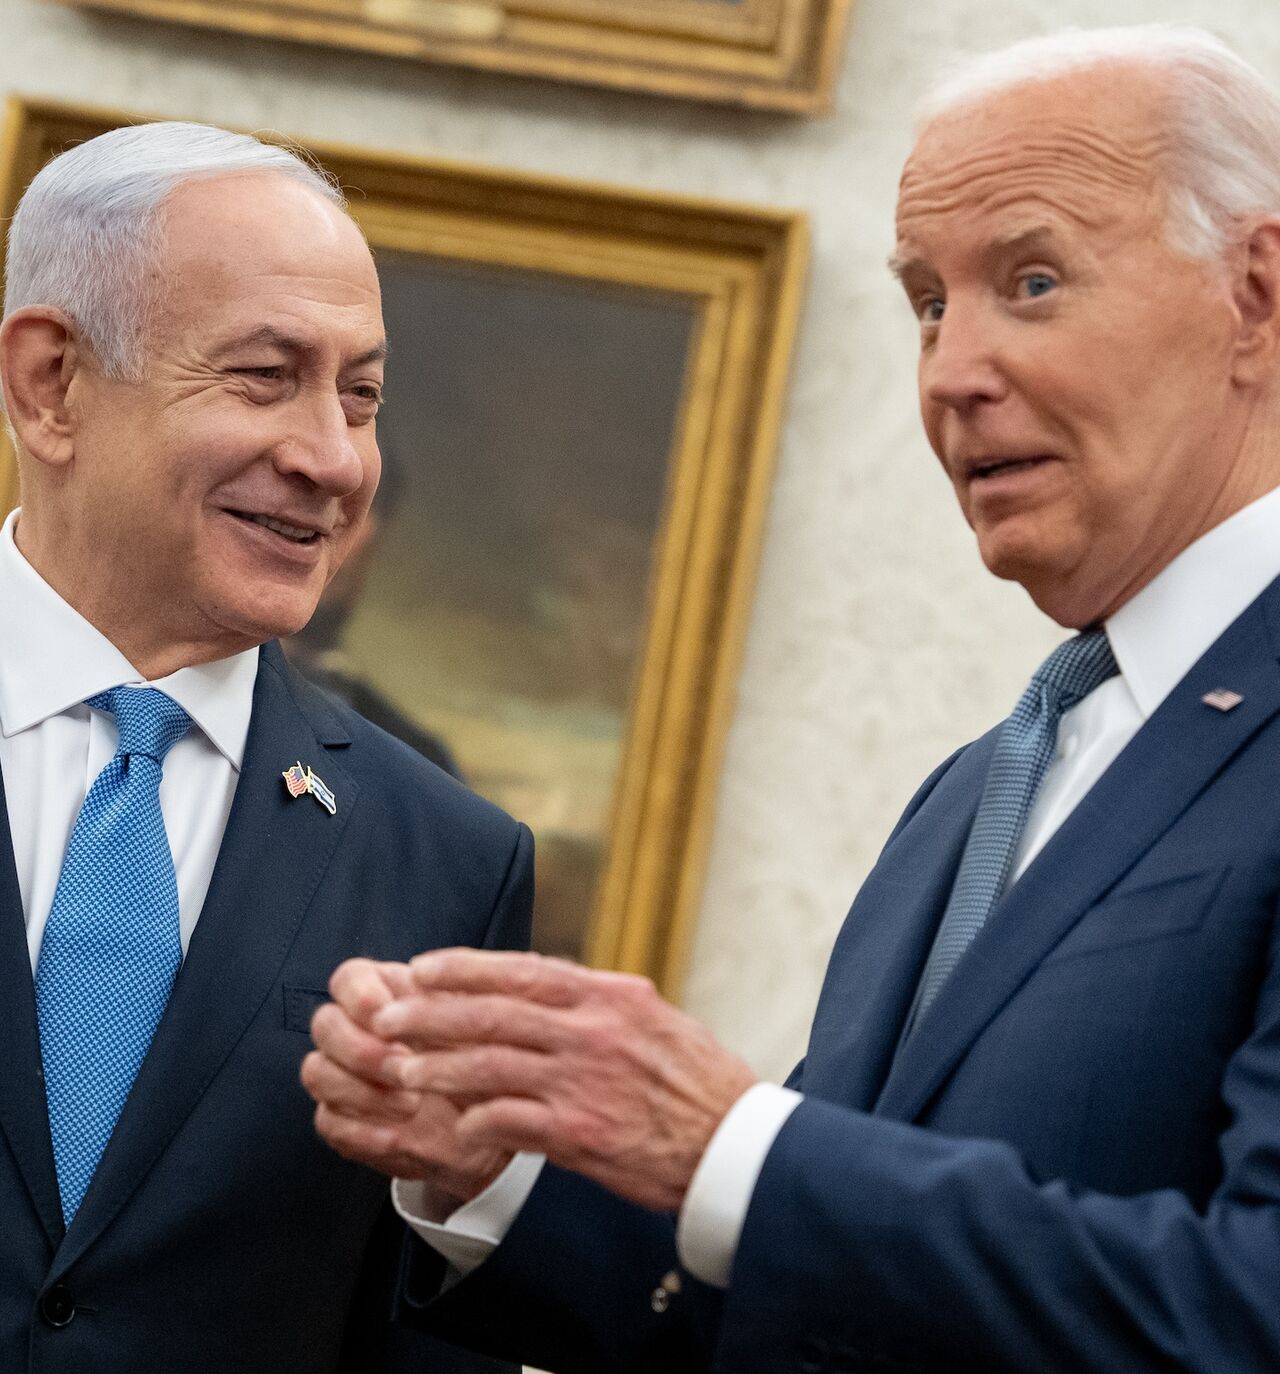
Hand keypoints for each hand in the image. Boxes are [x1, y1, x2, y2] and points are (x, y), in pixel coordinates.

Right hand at [302, 958, 511, 1217]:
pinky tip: (397, 1135)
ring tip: (412, 1105)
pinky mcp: (343, 1122)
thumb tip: (418, 978)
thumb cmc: (487, 1058)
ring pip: (317, 1072)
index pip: (348, 979)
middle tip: (403, 1068)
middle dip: (361, 1049)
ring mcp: (344, 1077)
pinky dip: (362, 1131)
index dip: (358, 996)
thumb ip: (449, 997)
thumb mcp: (481, 1020)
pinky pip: (328, 1123)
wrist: (493, 1118)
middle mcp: (356, 1031)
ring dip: (362, 1091)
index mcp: (387, 994)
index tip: (386, 1018)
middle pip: (325, 1024)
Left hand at [371, 949, 758, 1212]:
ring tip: (401, 1071)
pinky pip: (511, 1121)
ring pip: (491, 1065)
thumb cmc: (696, 1080)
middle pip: (494, 1013)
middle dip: (432, 1014)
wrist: (736, 1144)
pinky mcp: (581, 1134)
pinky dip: (476, 1120)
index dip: (465, 968)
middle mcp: (593, 1031)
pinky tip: (455, 1125)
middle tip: (388, 1016)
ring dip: (439, 1068)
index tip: (422, 967)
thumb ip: (596, 1000)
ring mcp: (585, 1082)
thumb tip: (548, 981)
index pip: (522, 969)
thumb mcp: (651, 1017)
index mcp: (609, 996)